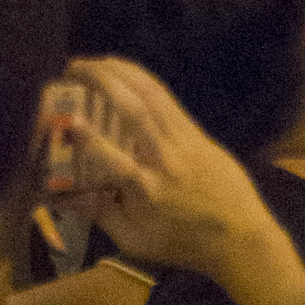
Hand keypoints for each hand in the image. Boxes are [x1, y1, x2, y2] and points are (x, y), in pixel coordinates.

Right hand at [44, 60, 304, 304]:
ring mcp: (184, 142)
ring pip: (151, 95)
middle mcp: (165, 161)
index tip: (68, 119)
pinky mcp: (197, 132)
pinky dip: (143, 79)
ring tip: (95, 61)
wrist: (240, 238)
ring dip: (120, 71)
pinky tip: (126, 71)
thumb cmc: (184, 243)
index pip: (116, 162)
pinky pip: (167, 98)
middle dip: (102, 81)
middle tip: (73, 67)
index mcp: (148, 192)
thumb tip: (63, 196)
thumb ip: (100, 214)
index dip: (91, 140)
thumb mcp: (136, 242)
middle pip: (135, 111)